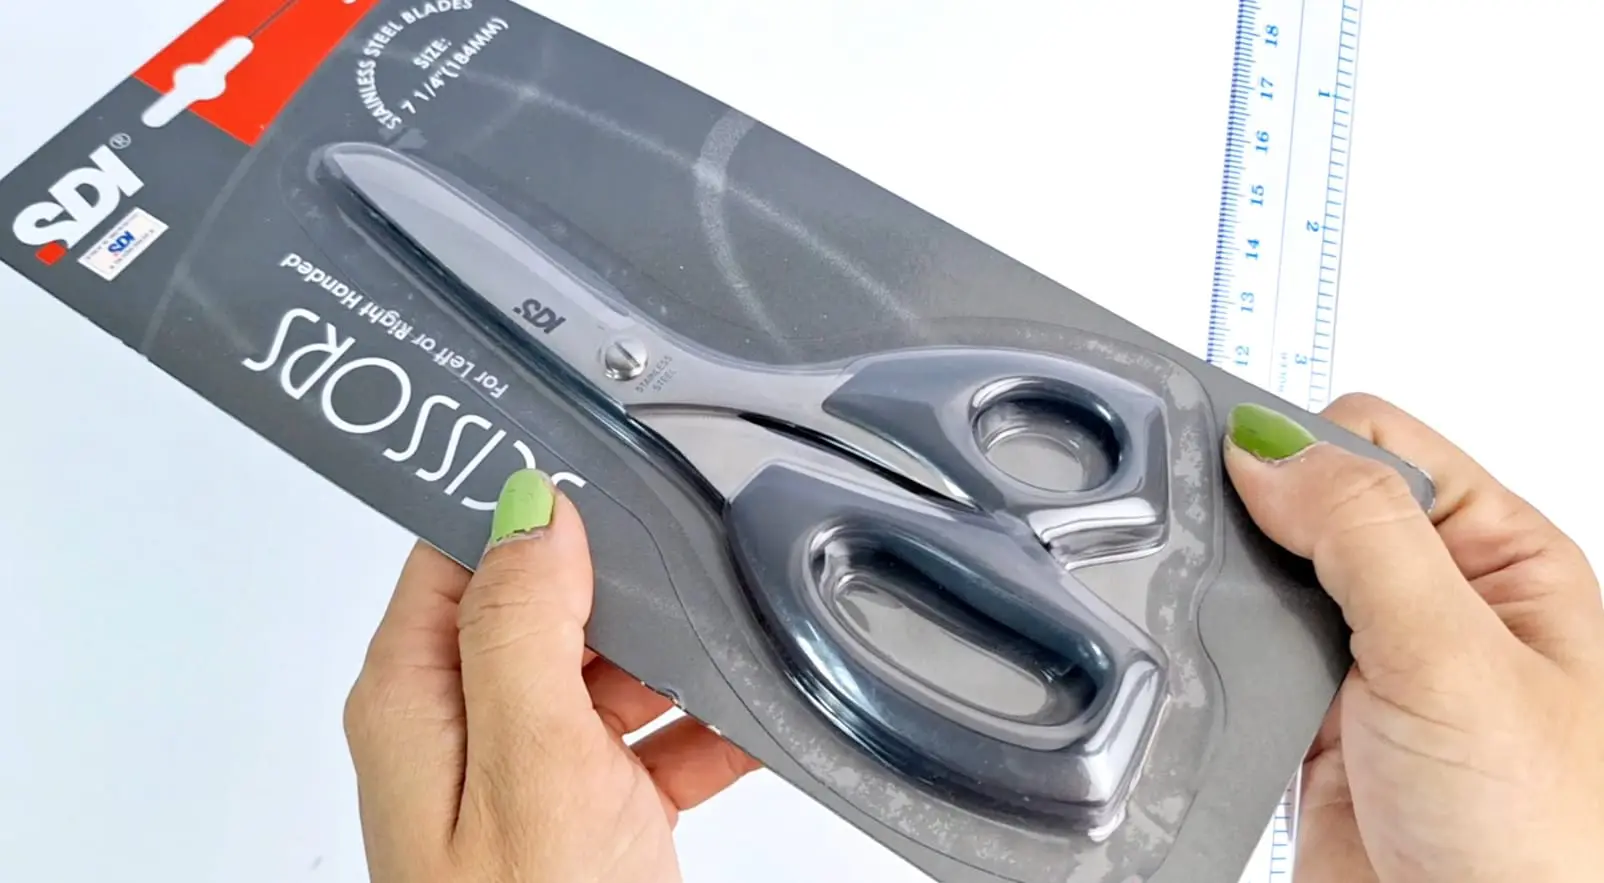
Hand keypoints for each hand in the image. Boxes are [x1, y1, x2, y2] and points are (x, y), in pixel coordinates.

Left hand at [343, 470, 760, 882]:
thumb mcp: (527, 761)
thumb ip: (522, 627)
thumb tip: (530, 504)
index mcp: (419, 697)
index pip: (460, 553)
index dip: (526, 504)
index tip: (602, 464)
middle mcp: (466, 727)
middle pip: (545, 604)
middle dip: (623, 582)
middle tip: (697, 558)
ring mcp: (532, 773)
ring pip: (610, 669)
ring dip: (679, 654)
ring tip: (744, 633)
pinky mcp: (594, 815)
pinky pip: (655, 740)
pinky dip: (710, 724)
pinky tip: (757, 712)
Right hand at [1225, 394, 1603, 882]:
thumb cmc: (1546, 846)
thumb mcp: (1454, 656)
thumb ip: (1361, 532)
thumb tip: (1267, 448)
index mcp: (1501, 558)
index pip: (1380, 442)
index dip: (1306, 447)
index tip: (1244, 479)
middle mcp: (1440, 607)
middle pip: (1317, 506)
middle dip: (1264, 521)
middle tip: (1241, 565)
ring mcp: (1375, 670)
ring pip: (1272, 585)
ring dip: (1242, 597)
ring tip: (1242, 634)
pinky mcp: (1319, 730)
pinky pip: (1249, 663)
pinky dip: (1222, 661)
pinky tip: (1228, 678)